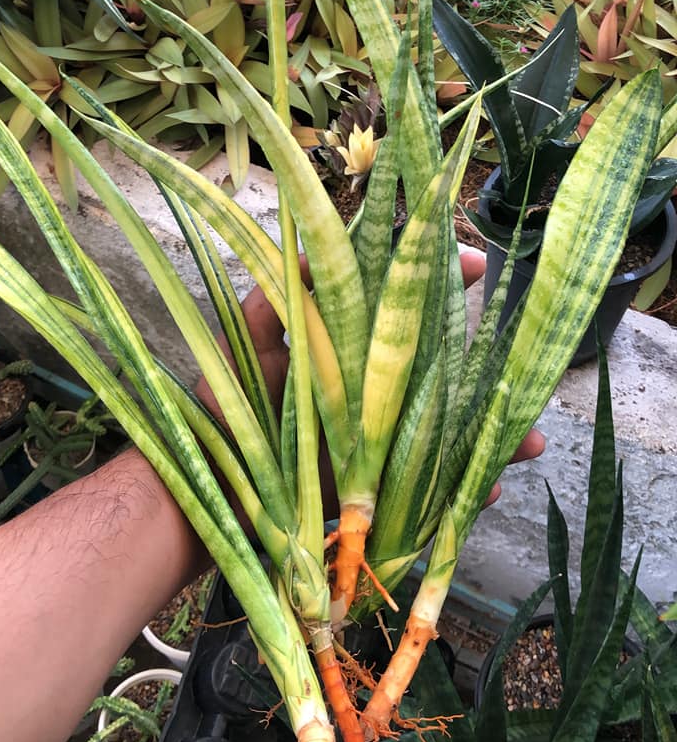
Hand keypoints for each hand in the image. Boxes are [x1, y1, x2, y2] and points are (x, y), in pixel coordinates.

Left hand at [236, 249, 544, 507]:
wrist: (210, 499)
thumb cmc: (225, 415)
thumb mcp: (245, 345)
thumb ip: (278, 295)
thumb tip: (313, 242)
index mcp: (346, 354)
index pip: (401, 311)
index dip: (437, 283)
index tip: (475, 263)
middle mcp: (370, 396)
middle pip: (442, 378)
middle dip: (487, 373)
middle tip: (525, 364)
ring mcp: (378, 446)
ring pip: (449, 436)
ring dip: (493, 438)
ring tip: (531, 442)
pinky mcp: (379, 496)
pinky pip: (433, 493)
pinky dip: (466, 494)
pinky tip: (492, 489)